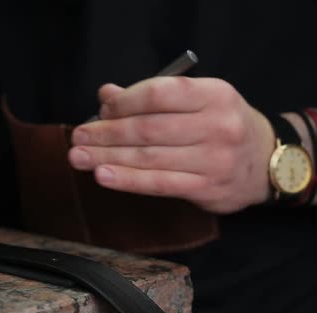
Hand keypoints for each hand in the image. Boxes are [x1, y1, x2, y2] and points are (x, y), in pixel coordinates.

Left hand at [68, 77, 275, 213]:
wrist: (265, 162)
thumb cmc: (219, 125)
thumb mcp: (197, 101)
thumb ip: (152, 97)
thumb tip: (105, 95)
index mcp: (214, 94)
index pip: (159, 94)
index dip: (124, 103)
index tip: (100, 112)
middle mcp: (218, 125)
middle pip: (148, 129)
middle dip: (106, 134)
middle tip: (77, 137)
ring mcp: (215, 159)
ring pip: (149, 157)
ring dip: (107, 157)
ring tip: (78, 157)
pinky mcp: (207, 188)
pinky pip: (158, 184)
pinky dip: (126, 180)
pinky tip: (102, 175)